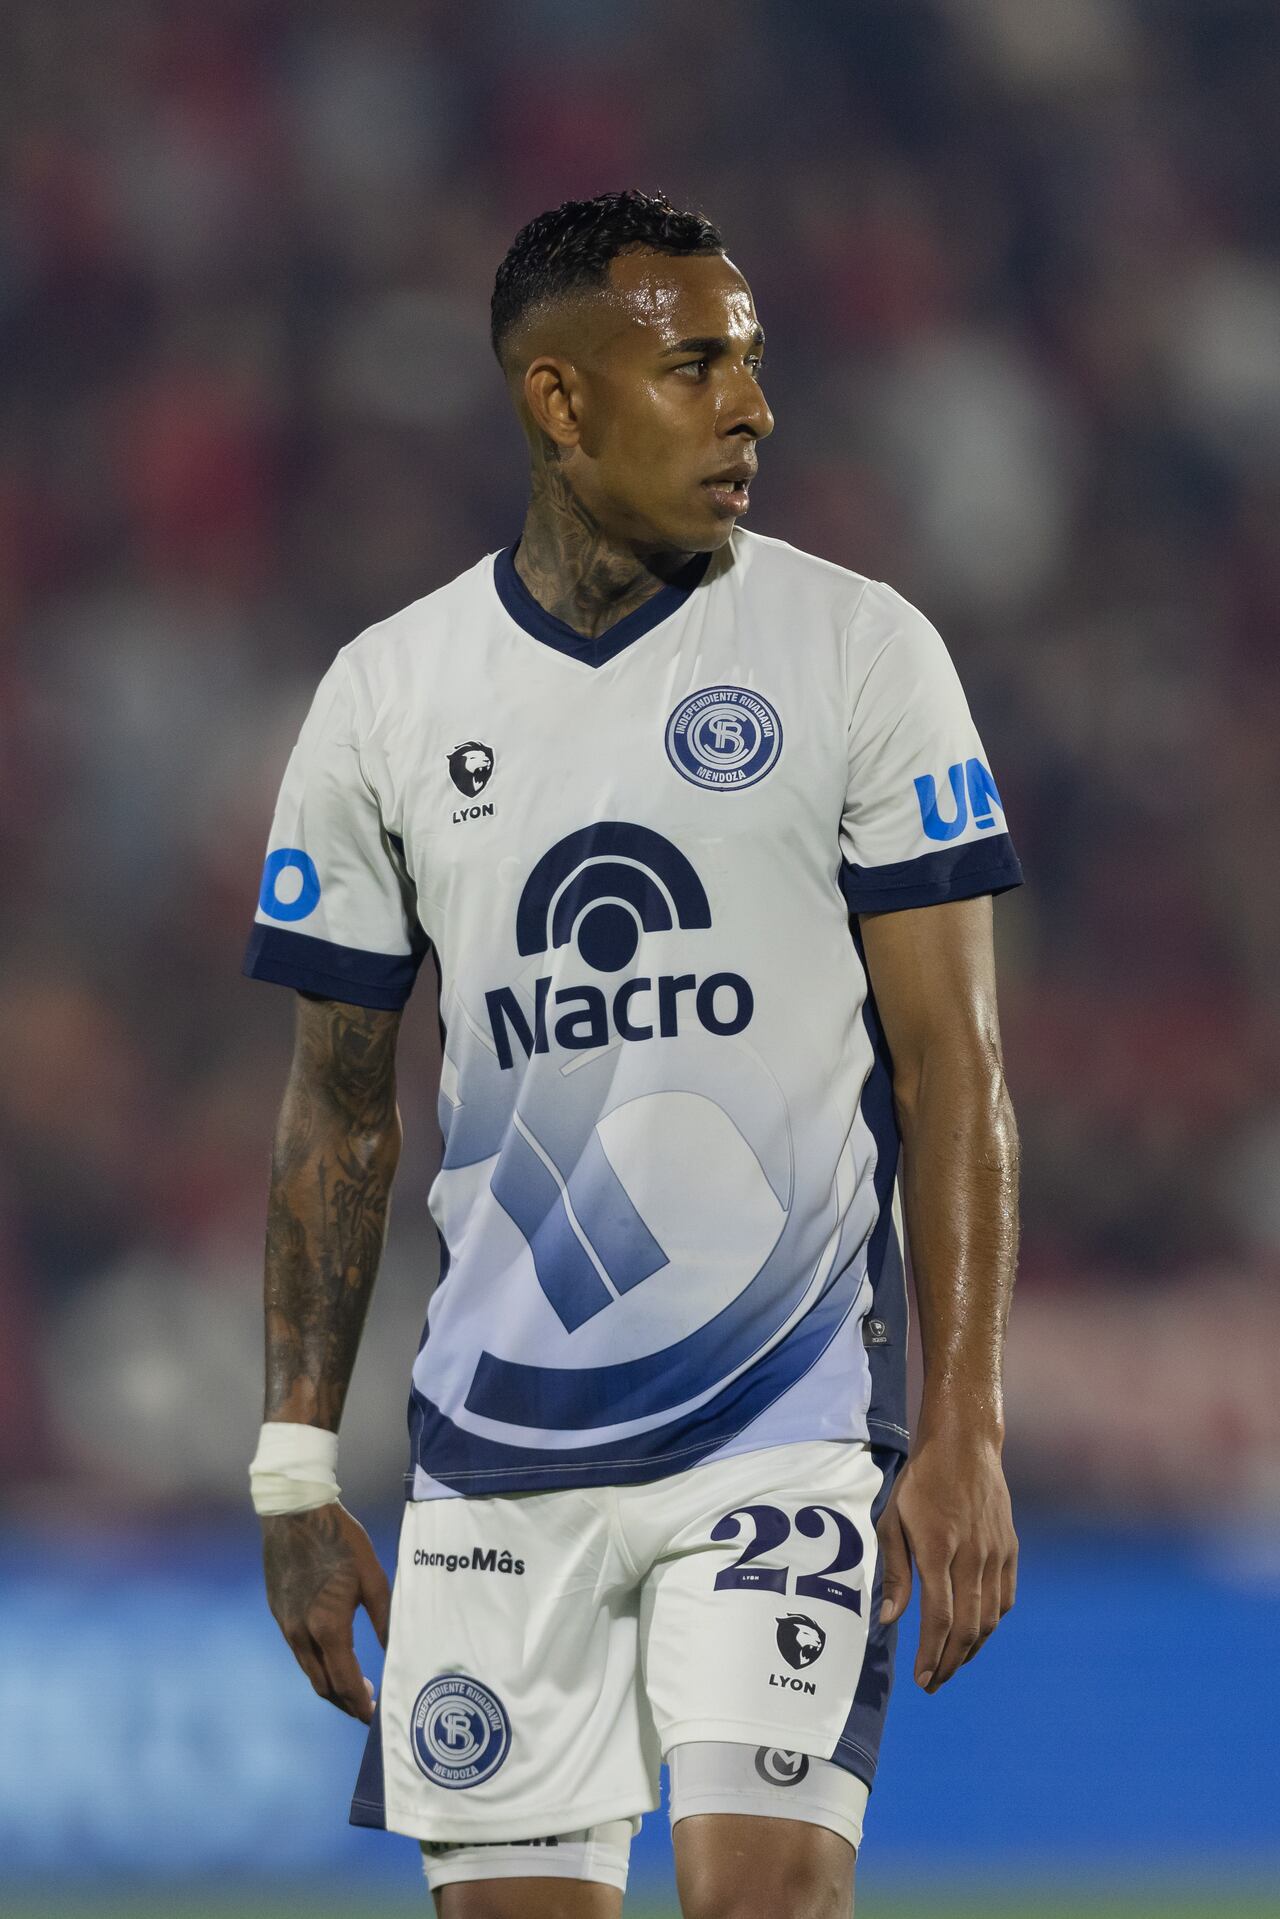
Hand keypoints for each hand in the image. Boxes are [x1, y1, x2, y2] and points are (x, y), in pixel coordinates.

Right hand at [261, 1502, 390, 1721]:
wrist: (294, 1511)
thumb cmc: (341, 1539)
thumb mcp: (372, 1576)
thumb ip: (385, 1618)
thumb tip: (396, 1651)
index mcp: (327, 1627)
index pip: (345, 1682)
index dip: (361, 1704)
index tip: (376, 1715)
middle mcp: (301, 1634)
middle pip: (323, 1686)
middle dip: (346, 1702)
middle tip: (367, 1706)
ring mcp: (285, 1625)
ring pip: (308, 1671)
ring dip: (330, 1685)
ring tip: (354, 1685)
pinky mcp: (278, 1613)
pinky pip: (298, 1651)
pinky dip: (316, 1663)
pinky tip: (332, 1655)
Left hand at [876, 1422, 1016, 1691]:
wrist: (965, 1446)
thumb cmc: (920, 1482)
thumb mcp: (893, 1520)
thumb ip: (894, 1571)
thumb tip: (890, 1619)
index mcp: (938, 1548)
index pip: (939, 1617)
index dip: (932, 1654)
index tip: (922, 1678)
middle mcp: (972, 1556)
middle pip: (966, 1626)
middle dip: (950, 1662)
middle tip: (935, 1682)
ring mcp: (996, 1554)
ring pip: (990, 1618)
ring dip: (971, 1649)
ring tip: (952, 1664)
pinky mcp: (1010, 1550)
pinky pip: (1005, 1599)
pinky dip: (991, 1624)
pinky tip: (975, 1633)